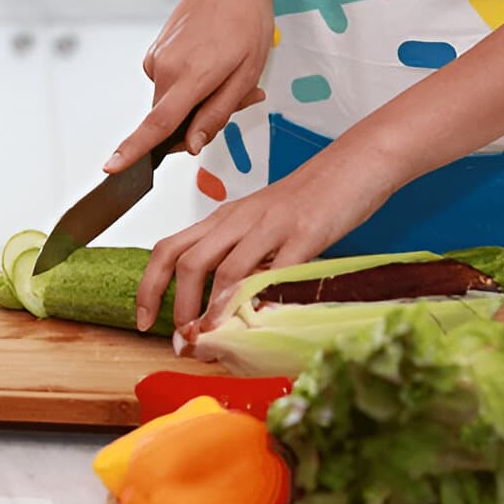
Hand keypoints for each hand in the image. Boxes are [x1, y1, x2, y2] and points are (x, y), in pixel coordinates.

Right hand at [104, 0, 273, 173]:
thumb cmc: (246, 19)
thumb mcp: (247, 72)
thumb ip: (217, 113)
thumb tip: (192, 145)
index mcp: (190, 75)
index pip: (158, 124)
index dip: (134, 150)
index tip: (112, 167)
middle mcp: (164, 69)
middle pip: (170, 121)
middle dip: (198, 123)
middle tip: (239, 97)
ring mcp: (156, 61)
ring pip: (170, 104)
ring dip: (196, 103)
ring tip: (228, 72)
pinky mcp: (154, 55)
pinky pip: (169, 87)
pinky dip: (188, 86)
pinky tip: (210, 63)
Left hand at [133, 146, 397, 331]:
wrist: (359, 162)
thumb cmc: (311, 199)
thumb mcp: (263, 226)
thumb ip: (242, 259)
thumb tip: (220, 307)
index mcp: (223, 218)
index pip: (168, 249)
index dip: (148, 287)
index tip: (144, 321)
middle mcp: (238, 220)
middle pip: (186, 261)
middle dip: (175, 307)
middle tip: (181, 340)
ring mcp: (270, 225)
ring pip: (224, 268)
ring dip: (210, 311)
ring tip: (209, 341)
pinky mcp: (305, 232)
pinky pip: (275, 270)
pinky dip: (258, 299)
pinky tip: (252, 322)